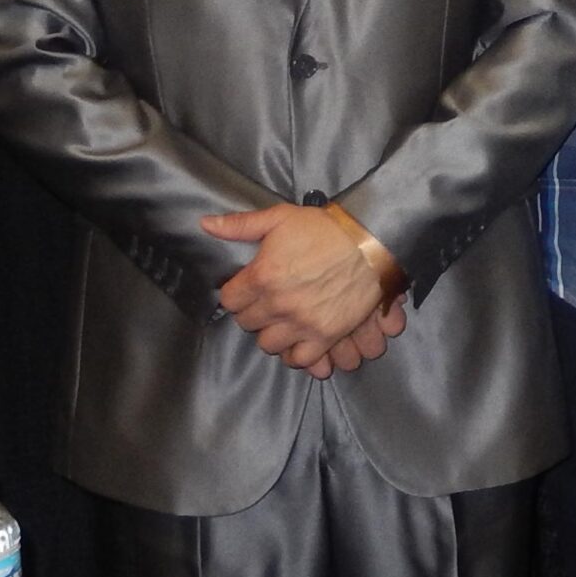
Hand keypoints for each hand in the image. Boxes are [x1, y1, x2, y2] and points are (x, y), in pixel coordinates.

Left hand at [204, 204, 400, 371]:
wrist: (370, 240)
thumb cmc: (324, 228)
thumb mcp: (280, 217)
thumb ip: (240, 225)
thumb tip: (205, 224)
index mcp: (262, 276)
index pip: (229, 300)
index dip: (237, 292)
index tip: (248, 286)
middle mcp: (277, 304)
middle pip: (247, 323)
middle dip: (254, 311)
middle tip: (268, 300)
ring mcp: (302, 323)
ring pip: (268, 345)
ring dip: (273, 333)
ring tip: (283, 320)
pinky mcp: (325, 335)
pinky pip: (299, 359)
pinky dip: (296, 353)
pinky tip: (298, 339)